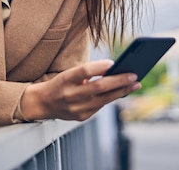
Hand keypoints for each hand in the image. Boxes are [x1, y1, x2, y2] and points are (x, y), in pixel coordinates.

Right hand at [20, 59, 140, 121]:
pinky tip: (121, 92)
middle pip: (99, 87)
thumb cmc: (60, 84)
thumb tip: (112, 70)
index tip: (114, 62)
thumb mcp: (69, 74)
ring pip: (104, 99)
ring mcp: (76, 108)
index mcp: (65, 79)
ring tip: (135, 84)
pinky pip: (100, 106)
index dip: (100, 66)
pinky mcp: (81, 117)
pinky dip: (111, 98)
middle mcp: (70, 95)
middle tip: (134, 76)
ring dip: (122, 91)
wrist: (43, 103)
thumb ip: (87, 73)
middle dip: (119, 81)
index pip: (84, 71)